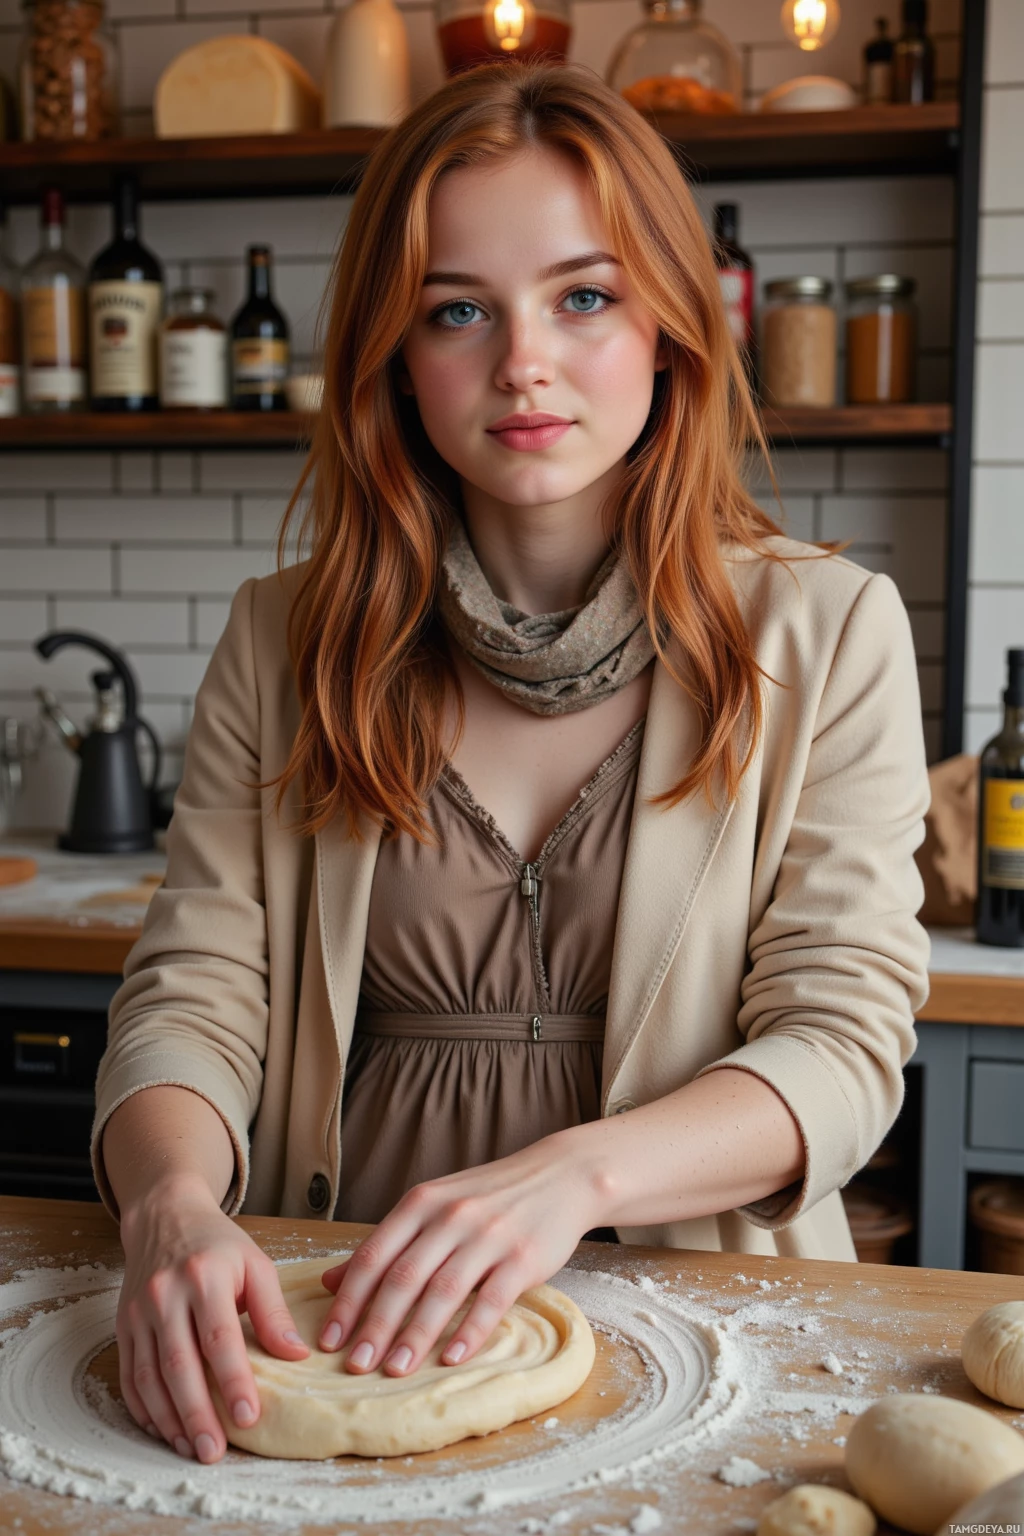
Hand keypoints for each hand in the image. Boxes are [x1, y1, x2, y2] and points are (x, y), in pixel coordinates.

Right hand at [116, 1174, 309, 1463]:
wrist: (165, 1216)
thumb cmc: (218, 1245)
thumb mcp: (255, 1264)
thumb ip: (274, 1311)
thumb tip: (296, 1356)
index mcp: (205, 1276)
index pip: (220, 1338)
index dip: (233, 1381)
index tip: (249, 1417)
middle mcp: (166, 1294)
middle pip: (179, 1364)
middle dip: (196, 1413)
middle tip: (213, 1452)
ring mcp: (139, 1311)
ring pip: (148, 1375)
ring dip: (168, 1418)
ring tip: (190, 1447)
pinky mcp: (123, 1324)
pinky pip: (128, 1373)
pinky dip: (143, 1407)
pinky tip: (162, 1428)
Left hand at [316, 1129, 602, 1377]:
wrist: (560, 1175)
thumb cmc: (488, 1197)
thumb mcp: (433, 1207)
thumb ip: (386, 1244)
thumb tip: (330, 1283)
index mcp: (422, 1203)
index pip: (374, 1256)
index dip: (349, 1300)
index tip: (329, 1340)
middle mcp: (451, 1216)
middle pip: (403, 1277)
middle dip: (375, 1325)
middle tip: (355, 1366)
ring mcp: (488, 1236)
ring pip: (443, 1290)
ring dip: (415, 1334)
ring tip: (395, 1370)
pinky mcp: (523, 1258)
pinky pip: (491, 1299)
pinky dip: (470, 1332)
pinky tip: (450, 1359)